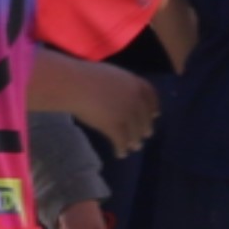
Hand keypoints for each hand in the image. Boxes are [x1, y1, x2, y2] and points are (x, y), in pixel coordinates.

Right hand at [40, 52, 159, 151]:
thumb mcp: (109, 75)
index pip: (151, 96)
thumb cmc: (85, 76)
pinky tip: (120, 154)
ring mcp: (125, 113)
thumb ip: (120, 85)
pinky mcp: (114, 125)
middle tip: (145, 136)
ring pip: (134, 131)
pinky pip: (121, 141)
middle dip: (145, 128)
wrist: (74, 84)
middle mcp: (134, 99)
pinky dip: (121, 149)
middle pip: (144, 117)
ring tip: (134, 148)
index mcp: (134, 83)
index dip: (153, 107)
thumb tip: (120, 94)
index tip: (155, 115)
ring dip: (135, 141)